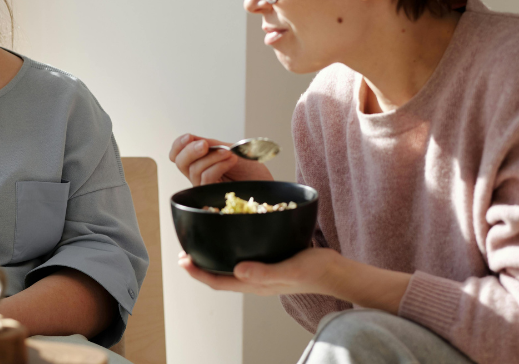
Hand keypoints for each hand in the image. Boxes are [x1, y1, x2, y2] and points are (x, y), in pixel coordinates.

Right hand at [169, 133, 273, 185]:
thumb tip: (192, 139)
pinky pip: (206, 178)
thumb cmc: (251, 170)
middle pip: (180, 163)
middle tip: (205, 145)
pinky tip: (231, 160)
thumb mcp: (229, 150)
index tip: (189, 137)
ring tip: (230, 153)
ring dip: (212, 157)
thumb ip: (211, 145)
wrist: (267, 183)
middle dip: (189, 150)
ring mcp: (205, 186)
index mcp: (201, 162)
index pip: (178, 155)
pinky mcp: (213, 195)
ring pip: (194, 170)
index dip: (178, 145)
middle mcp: (200, 175)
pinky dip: (218, 165)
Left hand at [178, 247, 341, 296]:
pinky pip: (244, 257)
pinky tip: (231, 235)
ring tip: (201, 245)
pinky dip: (231, 248)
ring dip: (214, 257)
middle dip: (201, 266)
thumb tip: (237, 270)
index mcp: (256, 284)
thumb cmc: (315, 271)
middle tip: (184, 252)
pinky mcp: (270, 260)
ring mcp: (262, 271)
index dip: (198, 273)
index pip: (219, 282)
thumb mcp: (291, 269)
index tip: (183, 261)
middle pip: (220, 276)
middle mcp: (255, 279)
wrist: (336, 270)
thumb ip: (265, 272)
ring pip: (230, 266)